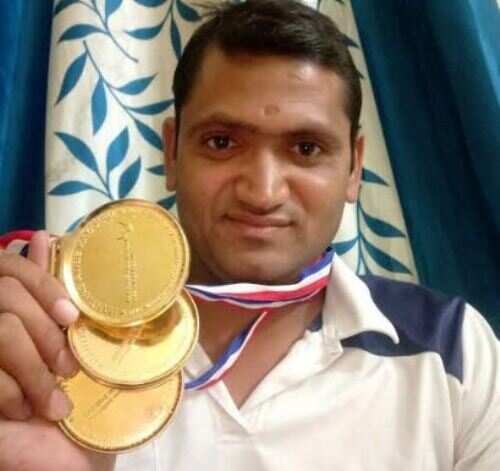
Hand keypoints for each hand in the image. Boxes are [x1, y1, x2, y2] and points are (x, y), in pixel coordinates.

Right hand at [0, 231, 114, 469]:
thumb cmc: (80, 405)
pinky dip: (11, 395)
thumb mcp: (76, 347)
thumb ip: (53, 300)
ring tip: (51, 402)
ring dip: (34, 371)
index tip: (70, 314)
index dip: (40, 280)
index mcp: (9, 315)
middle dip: (45, 335)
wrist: (67, 463)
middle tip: (68, 368)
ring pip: (2, 330)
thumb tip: (43, 239)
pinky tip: (20, 413)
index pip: (7, 268)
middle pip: (5, 296)